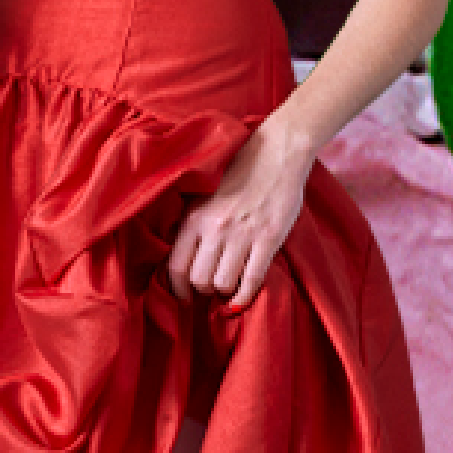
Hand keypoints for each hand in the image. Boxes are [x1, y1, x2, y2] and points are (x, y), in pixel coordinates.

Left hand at [166, 122, 311, 313]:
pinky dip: (245, 297)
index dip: (178, 289)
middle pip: (199, 280)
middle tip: (210, 288)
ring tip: (228, 285)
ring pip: (223, 284)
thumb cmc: (238, 172)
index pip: (176, 266)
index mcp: (194, 216)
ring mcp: (243, 235)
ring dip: (224, 291)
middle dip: (203, 290)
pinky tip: (242, 299)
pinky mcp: (269, 239)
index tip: (184, 296)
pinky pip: (252, 280)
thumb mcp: (203, 193)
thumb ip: (190, 221)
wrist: (276, 153)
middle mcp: (215, 228)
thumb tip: (179, 250)